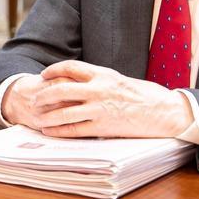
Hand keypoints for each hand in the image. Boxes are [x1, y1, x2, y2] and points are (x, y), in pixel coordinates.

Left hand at [9, 60, 193, 137]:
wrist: (164, 112)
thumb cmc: (143, 95)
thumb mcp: (118, 80)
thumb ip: (97, 80)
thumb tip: (75, 81)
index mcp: (103, 74)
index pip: (70, 67)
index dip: (53, 70)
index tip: (43, 75)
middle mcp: (99, 90)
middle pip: (60, 89)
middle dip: (43, 95)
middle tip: (34, 99)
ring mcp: (100, 109)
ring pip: (63, 112)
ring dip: (46, 116)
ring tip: (36, 118)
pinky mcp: (104, 127)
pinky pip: (74, 130)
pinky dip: (59, 131)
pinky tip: (49, 131)